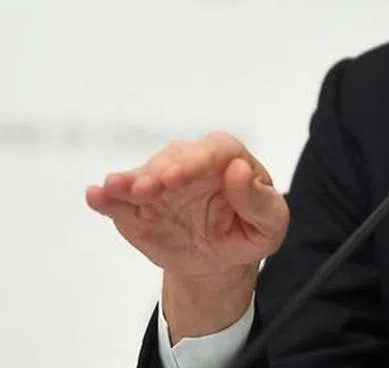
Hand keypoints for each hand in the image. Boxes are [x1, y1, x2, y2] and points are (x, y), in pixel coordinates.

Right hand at [86, 131, 288, 338]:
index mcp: (227, 160)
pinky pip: (118, 200)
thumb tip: (238, 170)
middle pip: (173, 159)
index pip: (214, 151)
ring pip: (143, 175)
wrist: (218, 261)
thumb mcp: (270, 223)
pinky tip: (95, 195)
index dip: (196, 161)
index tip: (179, 177)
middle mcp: (190, 164)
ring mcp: (159, 184)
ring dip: (129, 182)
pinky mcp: (136, 208)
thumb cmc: (248, 232)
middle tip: (147, 188)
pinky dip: (105, 198)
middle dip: (159, 172)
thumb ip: (258, 199)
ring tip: (116, 188)